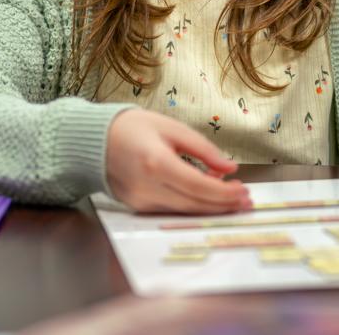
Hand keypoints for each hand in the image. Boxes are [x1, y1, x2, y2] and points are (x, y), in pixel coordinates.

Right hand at [105, 108, 251, 213]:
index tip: (244, 191)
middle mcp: (147, 187)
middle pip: (194, 205)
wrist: (93, 140)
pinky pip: (171, 209)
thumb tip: (230, 168)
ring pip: (184, 211)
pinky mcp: (137, 206)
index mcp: (156, 164)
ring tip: (233, 198)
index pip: (199, 187)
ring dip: (211, 207)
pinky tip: (207, 194)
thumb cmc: (134, 128)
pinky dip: (192, 204)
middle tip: (246, 200)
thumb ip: (204, 149)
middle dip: (223, 205)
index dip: (225, 193)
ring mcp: (140, 200)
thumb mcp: (173, 128)